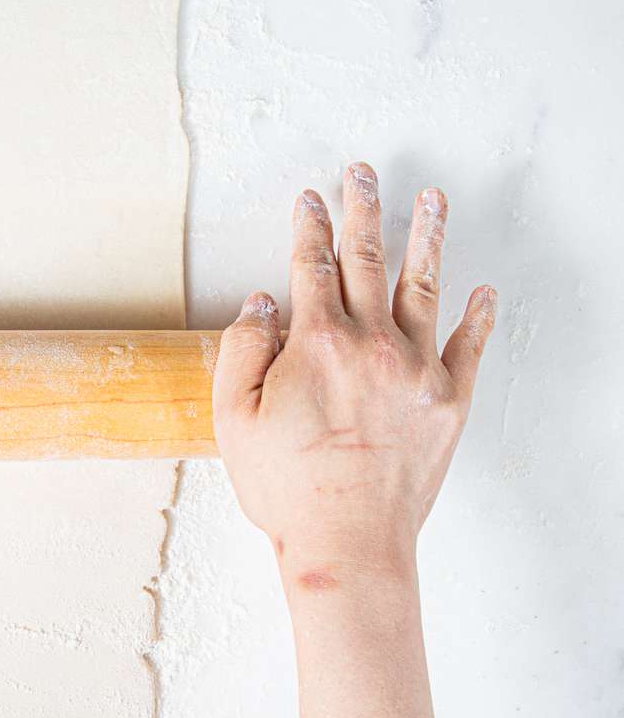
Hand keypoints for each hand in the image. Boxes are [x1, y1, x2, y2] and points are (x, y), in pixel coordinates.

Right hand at [212, 161, 495, 588]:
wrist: (347, 543)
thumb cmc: (286, 488)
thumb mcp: (234, 419)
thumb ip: (242, 351)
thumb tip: (261, 304)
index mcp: (316, 344)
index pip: (310, 265)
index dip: (308, 226)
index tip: (310, 198)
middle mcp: (372, 344)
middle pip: (368, 260)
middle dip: (364, 210)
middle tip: (365, 174)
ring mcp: (417, 370)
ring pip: (424, 287)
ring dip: (427, 238)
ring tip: (432, 201)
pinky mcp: (449, 401)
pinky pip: (469, 346)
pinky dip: (478, 316)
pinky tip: (482, 291)